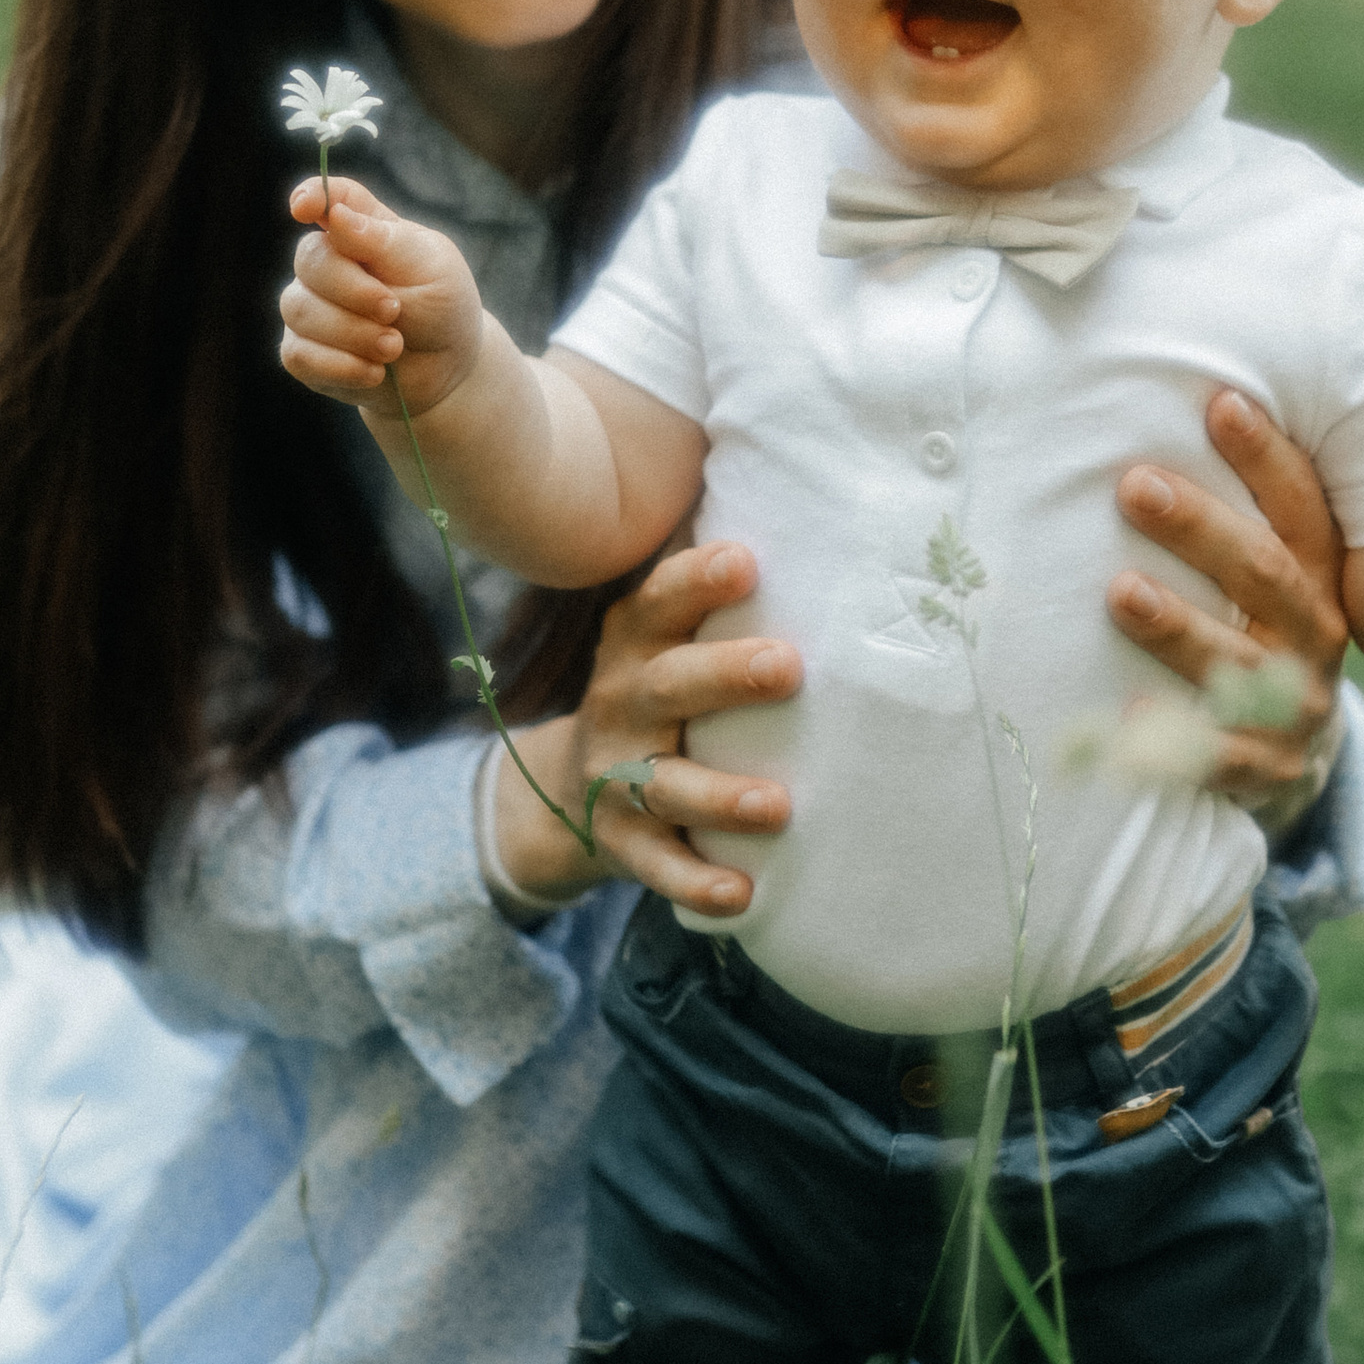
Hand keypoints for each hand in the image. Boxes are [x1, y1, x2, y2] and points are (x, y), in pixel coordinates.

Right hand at [278, 175, 481, 416]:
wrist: (447, 369)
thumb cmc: (442, 307)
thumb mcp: (432, 269)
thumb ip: (385, 242)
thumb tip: (336, 215)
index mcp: (362, 229)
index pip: (330, 197)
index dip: (312, 196)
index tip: (303, 209)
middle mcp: (328, 262)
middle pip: (310, 258)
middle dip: (353, 290)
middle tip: (394, 311)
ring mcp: (310, 306)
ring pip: (300, 309)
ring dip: (352, 333)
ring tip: (394, 347)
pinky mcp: (304, 352)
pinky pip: (298, 355)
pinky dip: (340, 367)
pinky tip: (374, 372)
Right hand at [488, 542, 800, 915]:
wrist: (570, 785)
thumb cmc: (659, 681)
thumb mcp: (667, 626)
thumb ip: (712, 568)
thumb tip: (793, 469)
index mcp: (636, 639)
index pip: (659, 602)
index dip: (697, 581)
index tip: (746, 561)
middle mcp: (621, 701)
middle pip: (666, 686)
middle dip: (724, 676)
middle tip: (788, 667)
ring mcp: (615, 774)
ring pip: (664, 782)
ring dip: (720, 793)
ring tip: (779, 803)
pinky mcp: (620, 841)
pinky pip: (656, 866)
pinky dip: (695, 882)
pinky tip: (742, 894)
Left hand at [1109, 392, 1348, 811]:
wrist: (1288, 752)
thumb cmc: (1253, 631)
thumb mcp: (1265, 573)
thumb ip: (1233, 513)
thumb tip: (1182, 407)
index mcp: (1318, 576)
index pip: (1301, 509)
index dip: (1266, 458)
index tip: (1220, 404)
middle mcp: (1316, 636)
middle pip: (1263, 575)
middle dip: (1200, 529)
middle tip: (1135, 487)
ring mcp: (1295, 707)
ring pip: (1237, 665)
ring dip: (1178, 627)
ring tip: (1120, 592)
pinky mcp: (1266, 768)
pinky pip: (1220, 757)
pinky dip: (1176, 738)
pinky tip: (1128, 713)